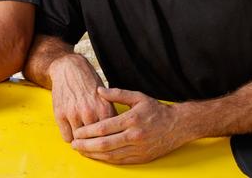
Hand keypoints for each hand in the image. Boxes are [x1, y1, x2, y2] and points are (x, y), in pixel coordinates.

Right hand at [48, 54, 116, 141]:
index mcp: (104, 108)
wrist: (69, 68)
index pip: (110, 135)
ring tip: (82, 138)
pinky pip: (66, 137)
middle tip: (93, 144)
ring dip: (81, 142)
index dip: (109, 141)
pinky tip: (72, 131)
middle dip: (95, 144)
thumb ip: (109, 113)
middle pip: (95, 141)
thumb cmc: (89, 82)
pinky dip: (69, 137)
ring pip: (80, 142)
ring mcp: (74, 114)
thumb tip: (116, 133)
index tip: (107, 143)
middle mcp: (89, 112)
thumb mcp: (104, 96)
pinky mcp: (60, 114)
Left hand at [71, 87, 188, 163]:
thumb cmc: (156, 110)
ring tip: (82, 152)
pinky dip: (106, 160)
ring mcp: (138, 149)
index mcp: (131, 119)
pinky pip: (120, 162)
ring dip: (93, 155)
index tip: (77, 131)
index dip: (87, 131)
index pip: (103, 128)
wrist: (178, 126)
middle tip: (74, 144)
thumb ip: (117, 94)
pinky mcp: (141, 158)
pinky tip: (97, 157)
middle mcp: (134, 136)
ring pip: (111, 155)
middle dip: (86, 145)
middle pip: (104, 144)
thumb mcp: (137, 97)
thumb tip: (98, 90)